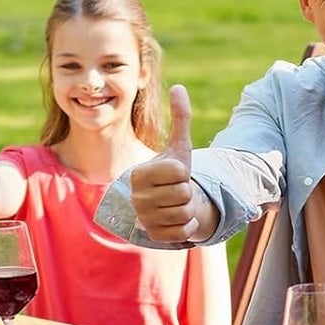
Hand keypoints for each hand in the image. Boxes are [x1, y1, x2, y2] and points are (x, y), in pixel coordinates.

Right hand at [128, 85, 211, 242]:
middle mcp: (135, 197)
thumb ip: (180, 118)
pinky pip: (183, 231)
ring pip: (184, 213)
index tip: (174, 174)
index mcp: (138, 174)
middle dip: (186, 192)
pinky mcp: (153, 236)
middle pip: (183, 194)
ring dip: (188, 209)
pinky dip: (187, 226)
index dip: (183, 172)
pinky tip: (177, 220)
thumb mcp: (178, 146)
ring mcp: (143, 219)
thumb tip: (179, 87)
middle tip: (176, 191)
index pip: (178, 172)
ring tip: (176, 204)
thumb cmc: (173, 173)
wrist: (168, 203)